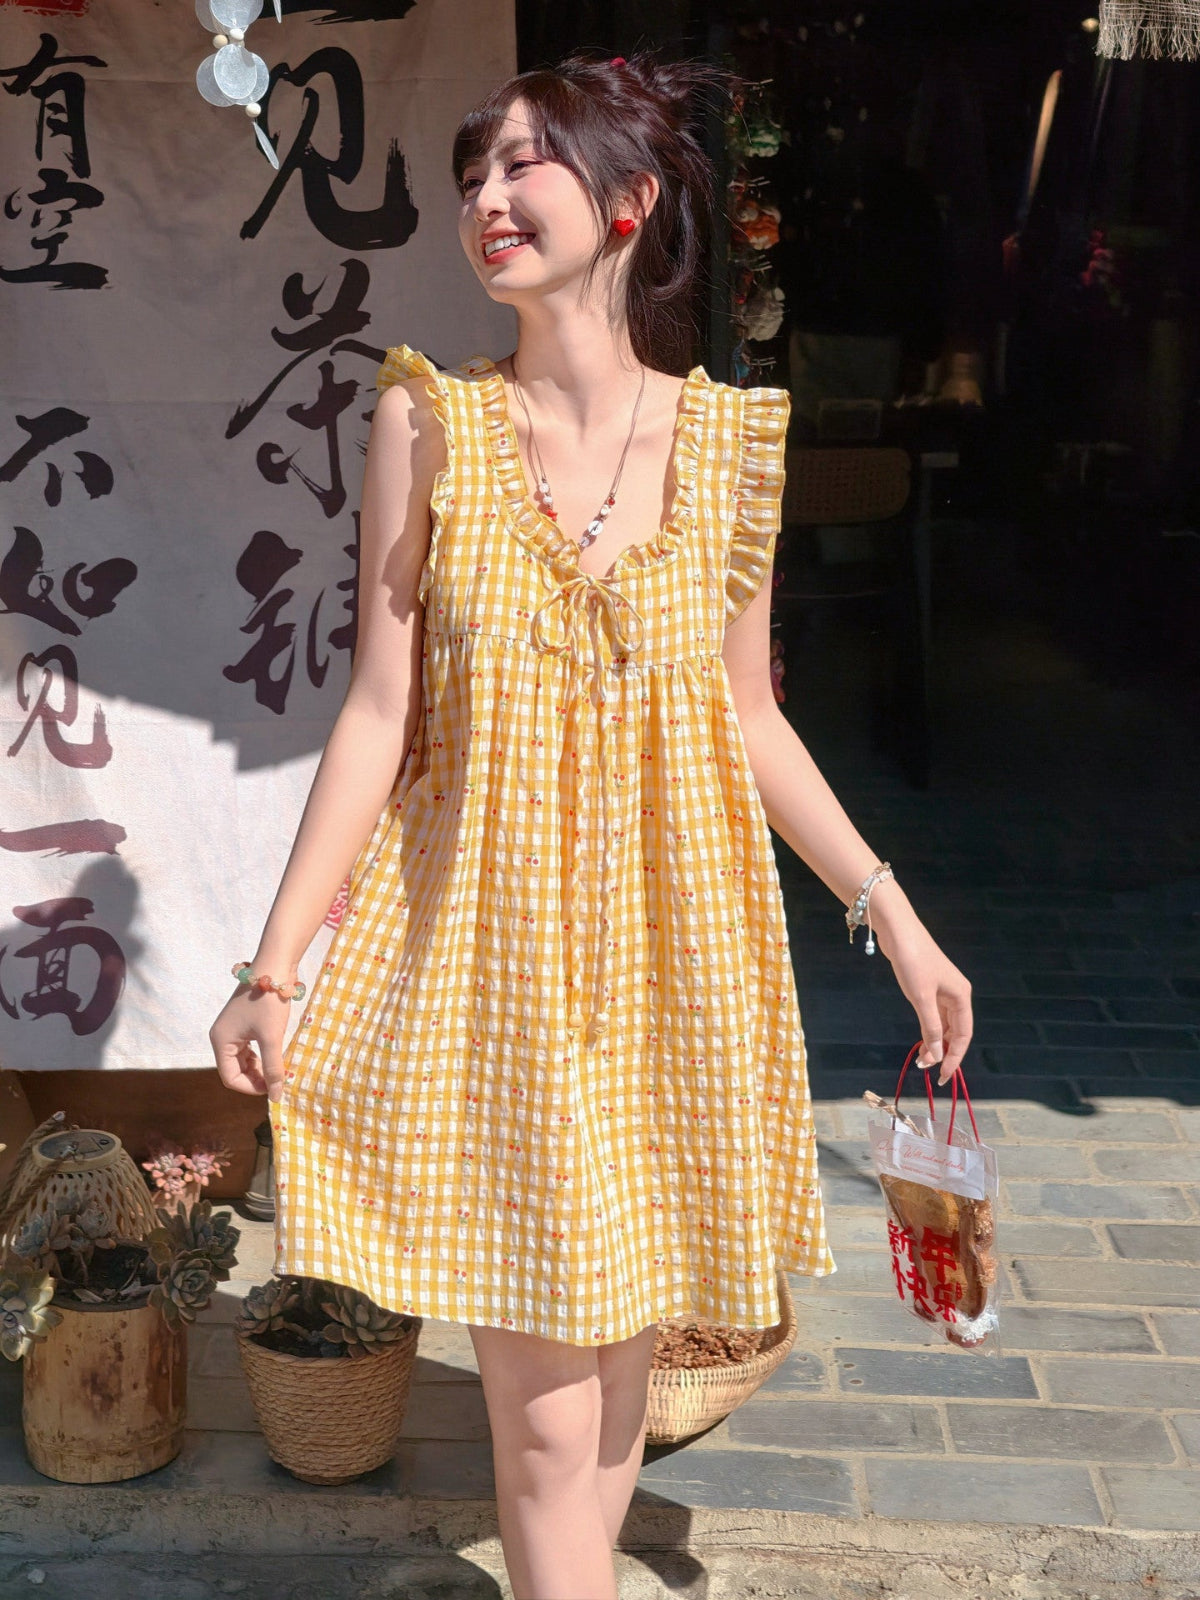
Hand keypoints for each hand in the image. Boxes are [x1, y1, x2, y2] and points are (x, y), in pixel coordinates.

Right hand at [209, 986, 290, 1102]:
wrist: (274, 966)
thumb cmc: (269, 1002)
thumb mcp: (272, 1037)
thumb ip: (273, 1068)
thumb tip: (277, 1096)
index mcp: (221, 1041)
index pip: (230, 1078)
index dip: (251, 1088)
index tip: (273, 1088)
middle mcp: (222, 1036)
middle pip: (234, 1070)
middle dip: (255, 1079)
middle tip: (278, 1081)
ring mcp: (231, 1029)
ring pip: (242, 1061)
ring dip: (259, 1069)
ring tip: (278, 1069)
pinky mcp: (243, 1023)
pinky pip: (248, 1049)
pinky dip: (261, 1056)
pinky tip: (275, 1056)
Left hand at [872, 916, 972, 1084]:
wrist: (898, 931)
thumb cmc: (913, 962)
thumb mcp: (922, 998)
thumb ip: (931, 1028)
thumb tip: (937, 1056)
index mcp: (961, 997)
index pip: (963, 1036)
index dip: (954, 1058)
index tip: (943, 1076)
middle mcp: (957, 994)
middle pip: (956, 1032)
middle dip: (944, 1052)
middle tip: (928, 1070)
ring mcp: (943, 990)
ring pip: (944, 1024)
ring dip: (935, 1042)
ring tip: (922, 1059)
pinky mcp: (929, 985)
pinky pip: (934, 1014)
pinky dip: (928, 1029)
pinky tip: (920, 1039)